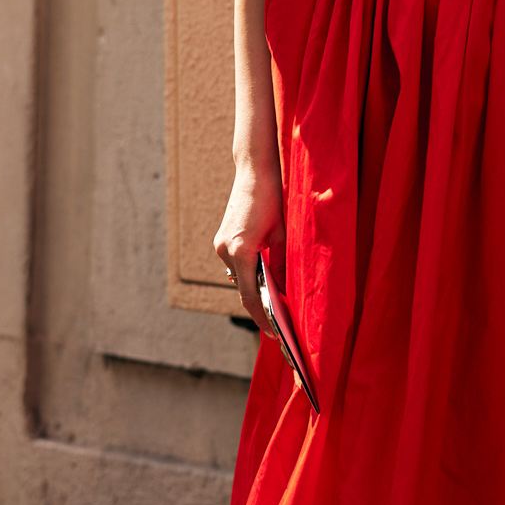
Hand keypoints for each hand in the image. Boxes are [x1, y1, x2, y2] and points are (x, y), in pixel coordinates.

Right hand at [215, 161, 283, 335]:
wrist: (254, 170)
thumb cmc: (273, 198)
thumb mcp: (283, 234)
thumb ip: (281, 265)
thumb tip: (283, 292)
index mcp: (241, 250)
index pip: (251, 296)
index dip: (263, 317)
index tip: (275, 333)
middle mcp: (225, 250)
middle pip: (244, 289)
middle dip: (260, 308)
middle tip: (278, 326)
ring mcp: (220, 245)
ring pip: (240, 277)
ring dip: (256, 290)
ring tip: (275, 306)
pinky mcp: (222, 240)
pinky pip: (237, 265)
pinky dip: (250, 275)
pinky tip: (265, 281)